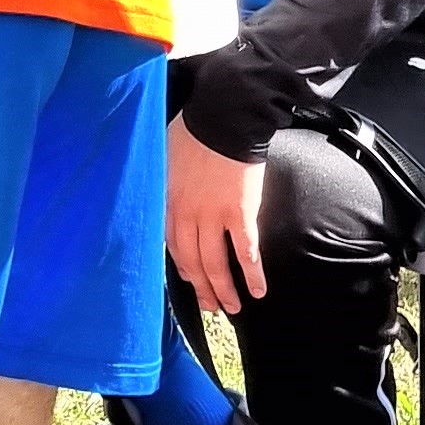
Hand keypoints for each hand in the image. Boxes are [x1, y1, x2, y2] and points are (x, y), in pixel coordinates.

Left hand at [165, 116, 270, 314]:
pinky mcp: (240, 213)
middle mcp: (187, 214)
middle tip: (211, 308)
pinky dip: (252, 273)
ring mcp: (213, 216)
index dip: (182, 266)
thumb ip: (167, 179)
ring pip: (216, 263)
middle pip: (192, 261)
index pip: (171, 244)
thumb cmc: (195, 128)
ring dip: (224, 289)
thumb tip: (167, 190)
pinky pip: (246, 251)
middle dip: (202, 288)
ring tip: (233, 308)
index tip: (190, 279)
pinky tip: (258, 289)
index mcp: (168, 200)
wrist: (224, 116)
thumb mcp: (166, 155)